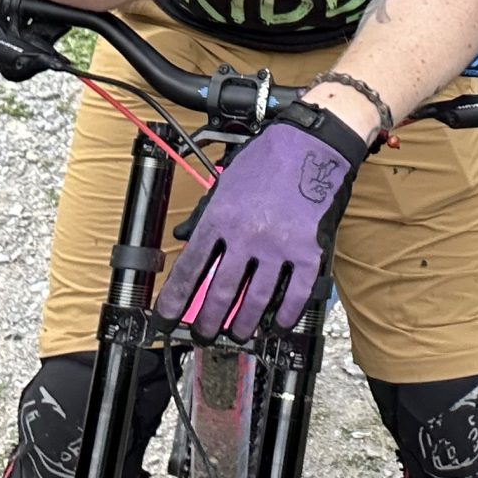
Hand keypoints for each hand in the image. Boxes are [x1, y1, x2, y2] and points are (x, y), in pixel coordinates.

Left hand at [157, 108, 367, 338]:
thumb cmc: (269, 159)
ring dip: (243, 325)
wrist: (312, 143)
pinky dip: (285, 315)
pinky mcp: (308, 251)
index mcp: (220, 217)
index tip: (165, 319)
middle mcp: (246, 236)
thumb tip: (183, 238)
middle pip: (220, 293)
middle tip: (203, 333)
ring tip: (237, 334)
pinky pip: (295, 295)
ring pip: (255, 301)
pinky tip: (277, 324)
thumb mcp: (225, 182)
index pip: (189, 268)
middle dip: (207, 321)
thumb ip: (205, 213)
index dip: (174, 300)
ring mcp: (278, 246)